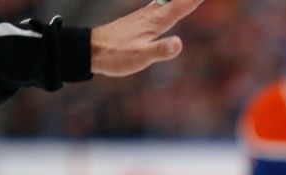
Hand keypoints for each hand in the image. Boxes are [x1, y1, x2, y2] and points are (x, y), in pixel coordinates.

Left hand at [89, 0, 203, 77]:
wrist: (91, 50)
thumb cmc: (116, 55)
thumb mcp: (140, 57)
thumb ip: (160, 50)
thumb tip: (179, 43)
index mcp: (155, 22)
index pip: (180, 8)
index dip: (194, 0)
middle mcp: (150, 15)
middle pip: (174, 1)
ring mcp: (143, 17)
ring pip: (165, 2)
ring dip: (177, 0)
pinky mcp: (138, 21)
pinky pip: (158, 7)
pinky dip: (168, 3)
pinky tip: (166, 3)